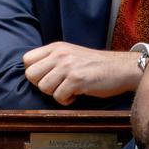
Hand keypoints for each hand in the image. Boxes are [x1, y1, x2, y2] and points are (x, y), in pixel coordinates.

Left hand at [22, 42, 141, 104]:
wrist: (122, 68)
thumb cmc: (95, 64)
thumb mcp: (70, 53)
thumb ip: (52, 59)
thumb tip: (32, 74)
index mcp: (55, 47)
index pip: (27, 59)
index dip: (34, 72)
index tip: (46, 77)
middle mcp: (59, 55)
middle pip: (30, 75)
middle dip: (41, 85)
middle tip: (56, 86)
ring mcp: (68, 67)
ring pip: (43, 87)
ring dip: (54, 93)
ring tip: (68, 90)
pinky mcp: (77, 80)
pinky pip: (58, 96)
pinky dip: (65, 100)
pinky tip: (75, 95)